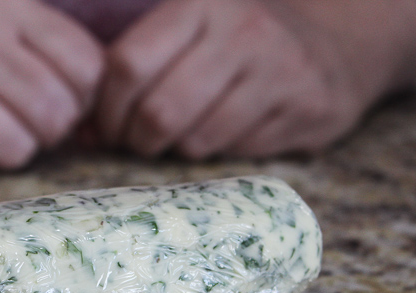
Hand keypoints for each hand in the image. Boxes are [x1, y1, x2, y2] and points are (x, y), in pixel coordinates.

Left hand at [95, 0, 366, 159]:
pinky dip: (219, 154)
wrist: (333, 46)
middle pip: (158, 112)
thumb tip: (82, 132)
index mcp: (202, 2)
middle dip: (136, 140)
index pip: (128, 66)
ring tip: (183, 134)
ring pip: (195, 141)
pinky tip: (226, 132)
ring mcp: (281, 70)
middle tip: (138, 141)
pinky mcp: (307, 108)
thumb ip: (135, 66)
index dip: (106, 109)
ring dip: (177, 149)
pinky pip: (236, 154)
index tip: (105, 126)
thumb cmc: (238, 43)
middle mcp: (244, 30)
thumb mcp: (189, 29)